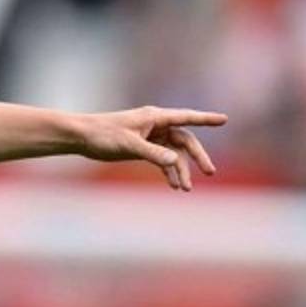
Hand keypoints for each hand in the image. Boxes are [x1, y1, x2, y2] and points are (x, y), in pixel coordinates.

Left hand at [78, 106, 227, 190]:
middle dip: (197, 157)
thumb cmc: (103, 135)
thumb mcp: (128, 145)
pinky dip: (168, 171)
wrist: (81, 137)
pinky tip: (172, 185)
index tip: (224, 119)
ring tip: (184, 189)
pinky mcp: (142, 148)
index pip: (186, 117)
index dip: (205, 119)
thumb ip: (152, 153)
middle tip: (209, 172)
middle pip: (184, 140)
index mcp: (154, 117)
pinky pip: (162, 159)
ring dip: (180, 169)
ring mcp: (150, 137)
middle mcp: (155, 125)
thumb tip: (175, 161)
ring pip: (173, 153)